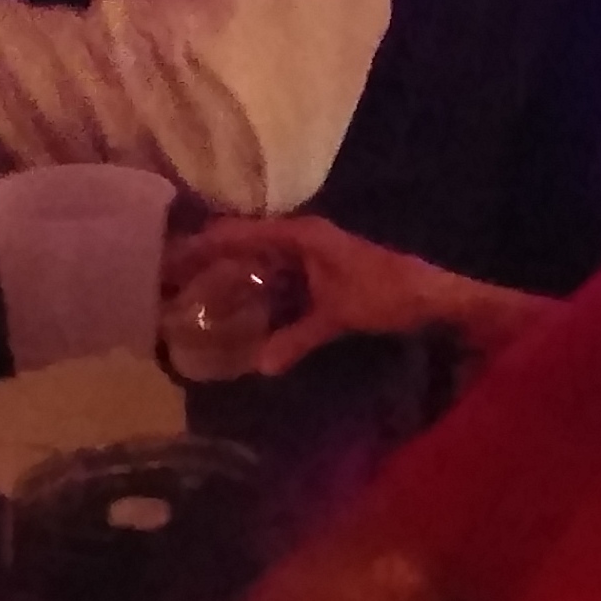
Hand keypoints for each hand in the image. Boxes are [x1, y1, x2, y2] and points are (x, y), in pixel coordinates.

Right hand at [163, 213, 556, 374]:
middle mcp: (301, 236)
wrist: (434, 297)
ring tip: (192, 296)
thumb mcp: (338, 316)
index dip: (200, 245)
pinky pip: (276, 276)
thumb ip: (295, 339)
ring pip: (258, 261)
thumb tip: (258, 367)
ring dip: (229, 275)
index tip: (165, 259)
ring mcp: (311, 253)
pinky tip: (238, 311)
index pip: (236, 233)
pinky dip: (255, 289)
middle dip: (207, 260)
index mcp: (300, 234)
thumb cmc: (387, 294)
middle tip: (169, 282)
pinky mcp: (320, 272)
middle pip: (242, 243)